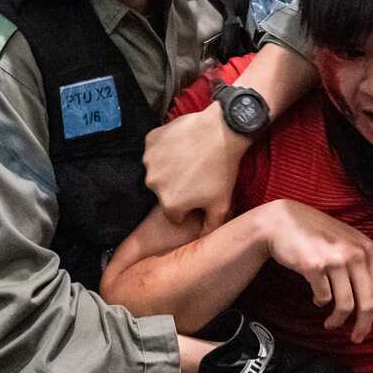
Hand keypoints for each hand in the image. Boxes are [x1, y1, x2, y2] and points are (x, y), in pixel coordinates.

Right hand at [143, 102, 248, 232]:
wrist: (223, 130)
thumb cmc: (223, 169)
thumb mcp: (222, 204)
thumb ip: (211, 227)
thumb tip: (204, 242)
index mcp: (170, 204)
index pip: (175, 214)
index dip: (188, 205)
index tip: (199, 193)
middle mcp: (153, 184)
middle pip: (163, 192)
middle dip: (177, 187)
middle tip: (196, 173)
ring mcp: (149, 161)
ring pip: (157, 170)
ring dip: (169, 167)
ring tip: (191, 158)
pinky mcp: (150, 140)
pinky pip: (155, 149)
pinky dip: (165, 148)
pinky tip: (182, 144)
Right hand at [258, 200, 372, 342]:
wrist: (282, 221)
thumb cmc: (315, 233)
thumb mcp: (346, 240)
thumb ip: (361, 262)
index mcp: (366, 247)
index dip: (372, 310)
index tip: (363, 320)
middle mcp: (355, 253)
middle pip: (368, 302)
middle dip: (363, 325)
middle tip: (356, 338)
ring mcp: (335, 259)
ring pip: (345, 305)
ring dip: (337, 320)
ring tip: (330, 324)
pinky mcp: (314, 267)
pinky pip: (323, 297)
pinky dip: (320, 301)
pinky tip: (315, 297)